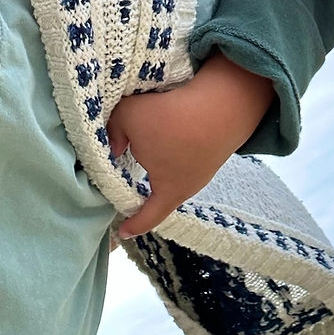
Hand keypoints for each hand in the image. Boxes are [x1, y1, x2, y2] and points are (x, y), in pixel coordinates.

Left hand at [106, 54, 273, 238]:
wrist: (221, 103)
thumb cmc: (170, 120)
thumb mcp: (127, 118)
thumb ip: (113, 132)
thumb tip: (114, 147)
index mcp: (169, 191)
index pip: (149, 216)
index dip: (135, 224)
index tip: (123, 230)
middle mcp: (190, 182)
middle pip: (161, 187)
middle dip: (145, 179)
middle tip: (129, 168)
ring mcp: (206, 163)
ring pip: (175, 164)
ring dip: (163, 151)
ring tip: (153, 132)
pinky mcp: (215, 142)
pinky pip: (189, 145)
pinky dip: (178, 136)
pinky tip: (173, 120)